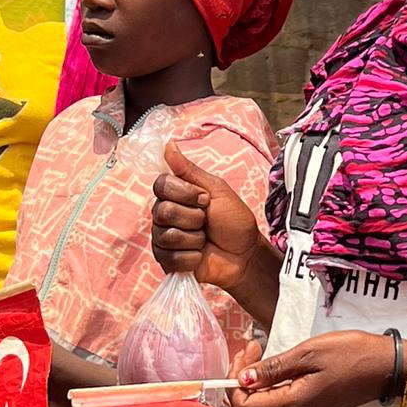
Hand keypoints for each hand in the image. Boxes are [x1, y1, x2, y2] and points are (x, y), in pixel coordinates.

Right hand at [154, 149, 262, 298]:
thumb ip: (189, 170)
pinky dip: (192, 257)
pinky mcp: (167, 261)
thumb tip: (168, 145)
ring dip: (195, 238)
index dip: (185, 193)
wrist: (246, 254)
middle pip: (164, 211)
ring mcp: (163, 239)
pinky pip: (171, 257)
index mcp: (174, 194)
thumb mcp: (216, 190)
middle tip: (207, 221)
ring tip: (205, 239)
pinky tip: (200, 255)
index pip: (161, 185)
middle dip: (194, 217)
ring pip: (168, 235)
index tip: (205, 199)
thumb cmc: (234, 221)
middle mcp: (164, 215)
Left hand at [230, 330, 388, 406]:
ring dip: (255, 383)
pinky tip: (277, 367)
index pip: (243, 405)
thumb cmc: (351, 355)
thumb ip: (272, 369)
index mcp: (292, 406)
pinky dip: (270, 387)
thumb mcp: (308, 354)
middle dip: (243, 380)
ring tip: (262, 354)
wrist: (386, 367)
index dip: (236, 380)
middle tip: (253, 349)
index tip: (248, 352)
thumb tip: (242, 379)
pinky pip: (279, 406)